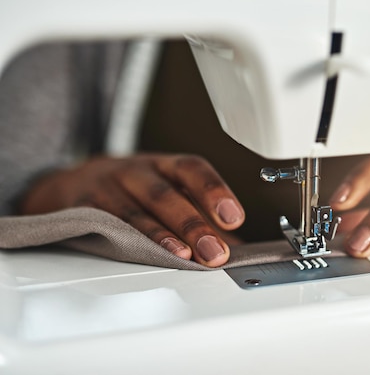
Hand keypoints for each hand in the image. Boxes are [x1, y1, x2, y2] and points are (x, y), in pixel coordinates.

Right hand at [20, 154, 244, 266]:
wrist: (75, 183)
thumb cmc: (136, 191)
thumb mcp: (169, 192)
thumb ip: (201, 219)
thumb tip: (240, 250)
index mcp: (164, 166)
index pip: (192, 169)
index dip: (214, 191)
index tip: (233, 218)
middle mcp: (136, 171)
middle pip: (165, 194)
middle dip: (193, 225)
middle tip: (215, 252)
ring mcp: (107, 188)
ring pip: (134, 211)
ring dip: (161, 237)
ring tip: (184, 257)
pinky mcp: (83, 208)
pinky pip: (103, 223)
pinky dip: (124, 240)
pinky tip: (141, 255)